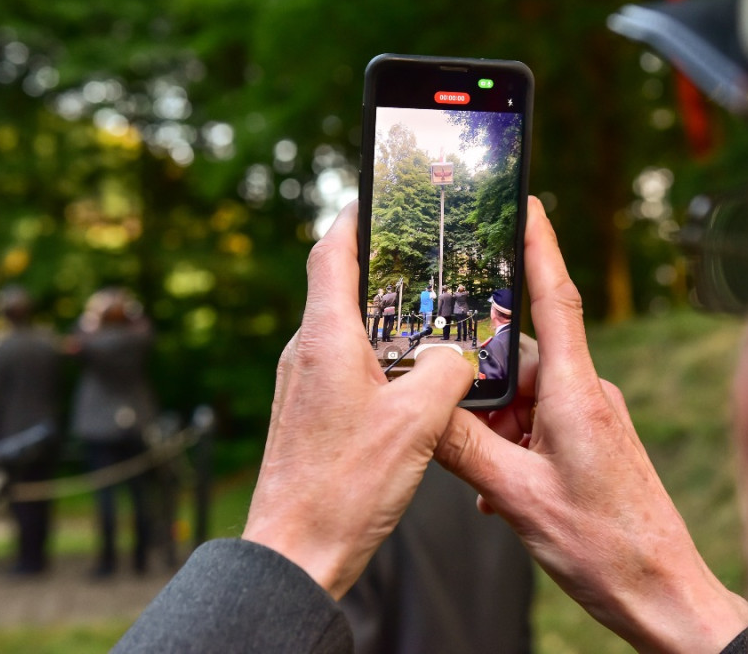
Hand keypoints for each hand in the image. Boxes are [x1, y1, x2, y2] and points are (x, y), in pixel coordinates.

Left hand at [242, 201, 474, 598]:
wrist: (294, 552)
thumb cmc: (343, 488)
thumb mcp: (417, 422)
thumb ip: (445, 372)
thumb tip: (453, 356)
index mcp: (325, 339)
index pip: (333, 252)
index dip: (357, 217)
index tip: (381, 195)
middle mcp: (306, 353)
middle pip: (342, 287)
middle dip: (385, 268)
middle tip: (427, 257)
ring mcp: (304, 383)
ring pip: (348, 331)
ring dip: (387, 320)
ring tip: (432, 320)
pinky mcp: (309, 412)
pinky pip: (348, 366)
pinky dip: (381, 359)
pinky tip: (413, 381)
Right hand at [436, 197, 747, 653]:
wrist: (664, 594)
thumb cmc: (606, 548)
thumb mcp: (519, 499)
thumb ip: (465, 451)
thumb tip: (421, 412)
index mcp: (575, 392)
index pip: (554, 298)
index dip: (539, 245)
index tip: (528, 201)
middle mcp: (587, 393)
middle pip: (520, 358)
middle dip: (480, 386)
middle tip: (454, 422)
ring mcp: (593, 418)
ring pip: (525, 398)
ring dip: (494, 429)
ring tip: (484, 480)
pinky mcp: (593, 442)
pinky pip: (540, 425)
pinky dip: (513, 448)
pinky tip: (500, 492)